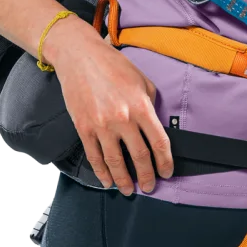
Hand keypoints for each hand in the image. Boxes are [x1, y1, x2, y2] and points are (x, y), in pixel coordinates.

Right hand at [51, 23, 173, 194]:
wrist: (79, 57)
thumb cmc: (112, 65)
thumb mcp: (142, 80)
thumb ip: (151, 103)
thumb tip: (155, 125)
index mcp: (141, 107)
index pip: (159, 143)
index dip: (165, 162)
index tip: (167, 172)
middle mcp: (123, 119)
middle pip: (140, 157)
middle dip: (147, 176)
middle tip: (150, 186)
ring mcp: (102, 125)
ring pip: (116, 162)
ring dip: (124, 180)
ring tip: (129, 190)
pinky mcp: (84, 128)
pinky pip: (94, 156)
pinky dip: (102, 172)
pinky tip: (107, 180)